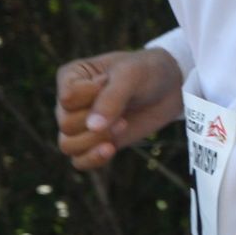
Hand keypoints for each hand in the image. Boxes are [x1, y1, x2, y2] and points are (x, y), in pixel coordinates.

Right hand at [55, 49, 183, 169]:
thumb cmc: (147, 72)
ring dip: (95, 140)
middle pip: (66, 124)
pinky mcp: (94, 142)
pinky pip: (79, 161)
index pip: (67, 98)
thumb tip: (93, 128)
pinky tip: (111, 149)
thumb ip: (111, 98)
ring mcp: (80, 124)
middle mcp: (69, 102)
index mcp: (71, 76)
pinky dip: (93, 159)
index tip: (111, 83)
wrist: (169, 88)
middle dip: (97, 121)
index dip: (91, 97)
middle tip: (123, 112)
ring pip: (67, 145)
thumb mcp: (132, 74)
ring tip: (122, 125)